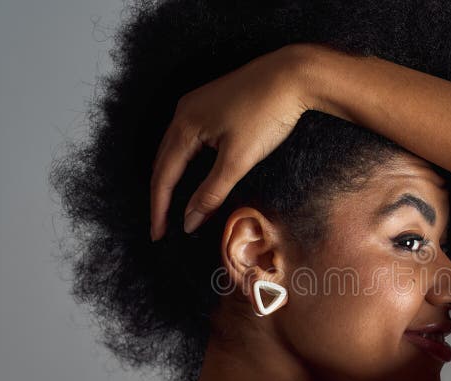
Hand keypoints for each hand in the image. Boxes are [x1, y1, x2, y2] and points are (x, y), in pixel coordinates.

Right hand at [149, 44, 310, 239]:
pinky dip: (184, 161)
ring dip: (170, 178)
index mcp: (184, 126)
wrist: (293, 76)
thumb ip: (211, 193)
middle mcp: (183, 112)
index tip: (158, 235)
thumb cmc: (267, 114)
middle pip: (162, 162)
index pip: (162, 176)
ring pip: (174, 149)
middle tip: (160, 226)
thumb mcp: (238, 160)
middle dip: (160, 195)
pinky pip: (187, 138)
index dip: (159, 209)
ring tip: (169, 205)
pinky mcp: (212, 103)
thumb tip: (189, 221)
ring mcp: (197, 105)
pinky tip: (190, 171)